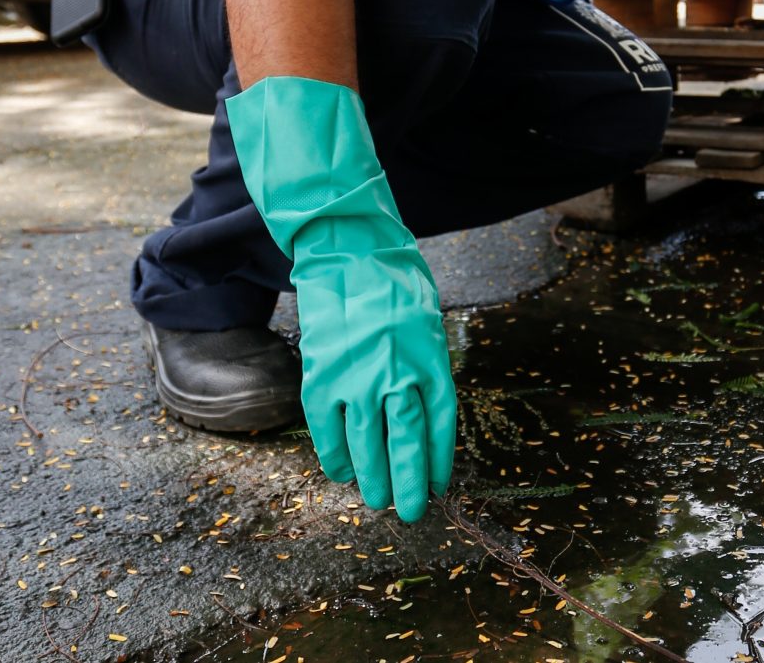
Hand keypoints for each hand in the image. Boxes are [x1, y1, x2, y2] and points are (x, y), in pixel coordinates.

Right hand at [290, 227, 454, 520]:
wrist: (348, 251)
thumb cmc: (395, 282)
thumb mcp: (428, 318)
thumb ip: (427, 363)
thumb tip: (424, 414)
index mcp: (430, 356)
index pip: (441, 421)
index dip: (440, 458)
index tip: (439, 484)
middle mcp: (397, 370)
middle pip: (406, 440)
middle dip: (409, 481)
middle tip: (411, 512)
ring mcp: (357, 375)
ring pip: (367, 442)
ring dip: (373, 478)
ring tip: (378, 502)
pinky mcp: (322, 375)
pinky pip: (329, 427)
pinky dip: (335, 455)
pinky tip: (343, 473)